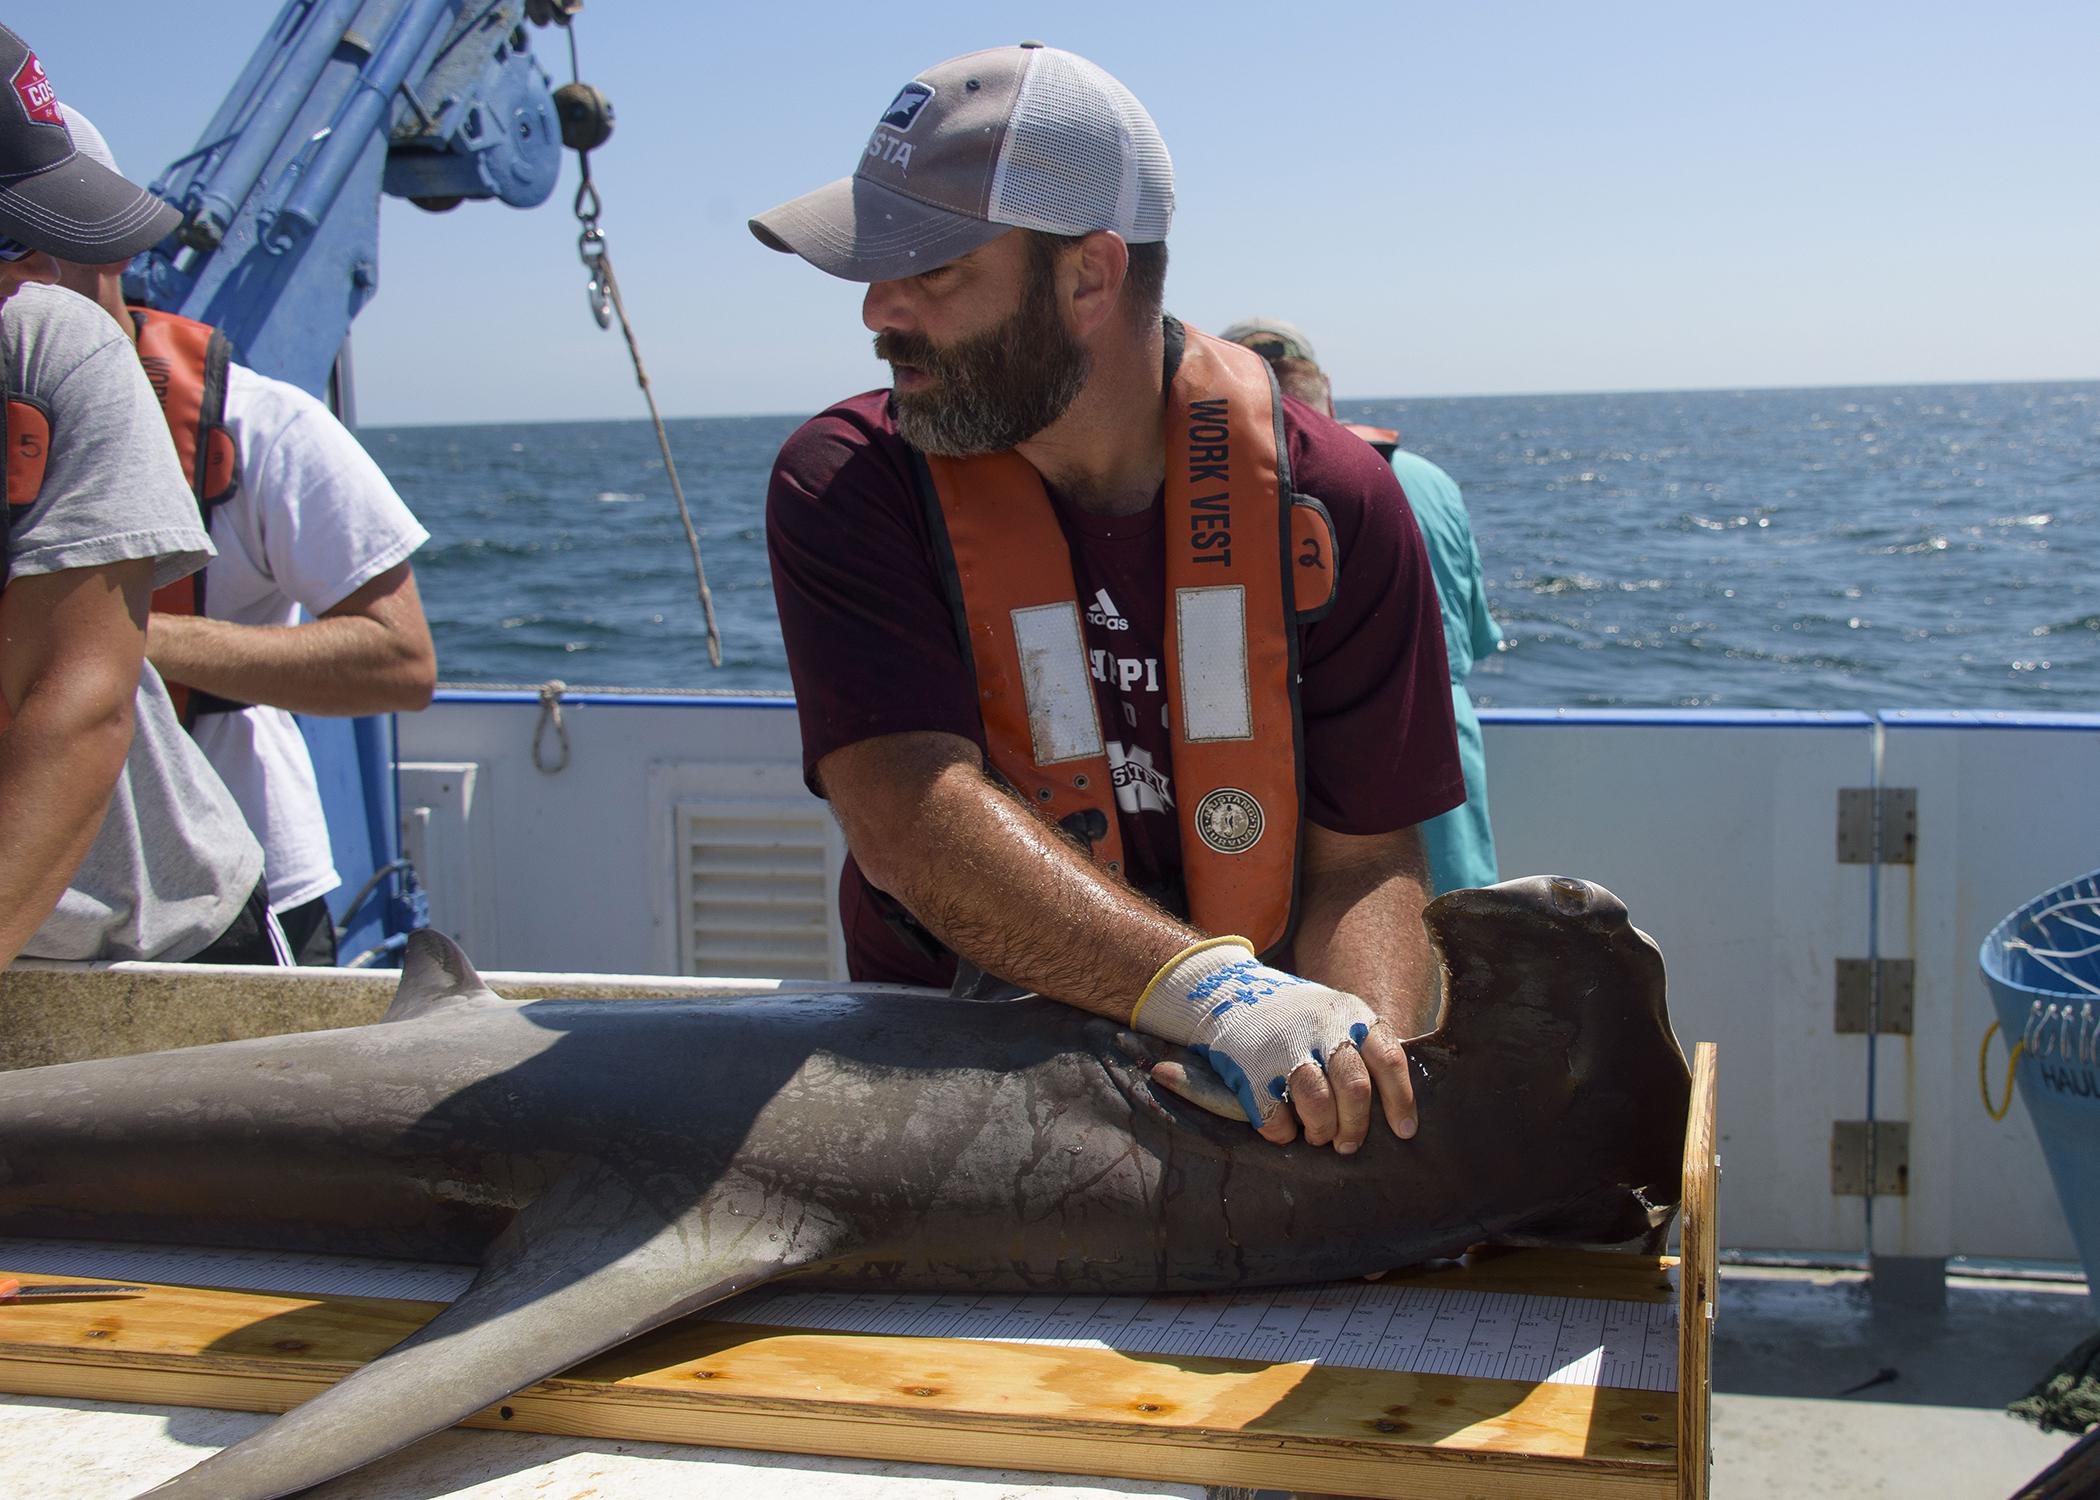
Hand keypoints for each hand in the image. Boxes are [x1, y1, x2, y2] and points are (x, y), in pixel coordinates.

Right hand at [1133, 938, 1416, 1152]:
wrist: (1227, 991)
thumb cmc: (1296, 1018)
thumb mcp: (1336, 1015)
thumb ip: (1363, 1049)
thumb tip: (1393, 1108)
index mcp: (1351, 1014)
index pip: (1389, 1060)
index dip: (1401, 1101)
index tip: (1404, 1132)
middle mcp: (1322, 1028)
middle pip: (1355, 1089)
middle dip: (1355, 1126)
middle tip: (1348, 1144)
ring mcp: (1285, 1046)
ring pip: (1318, 1104)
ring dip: (1322, 1130)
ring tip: (1318, 1135)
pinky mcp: (1252, 1069)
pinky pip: (1277, 1118)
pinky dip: (1284, 1132)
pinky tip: (1286, 1127)